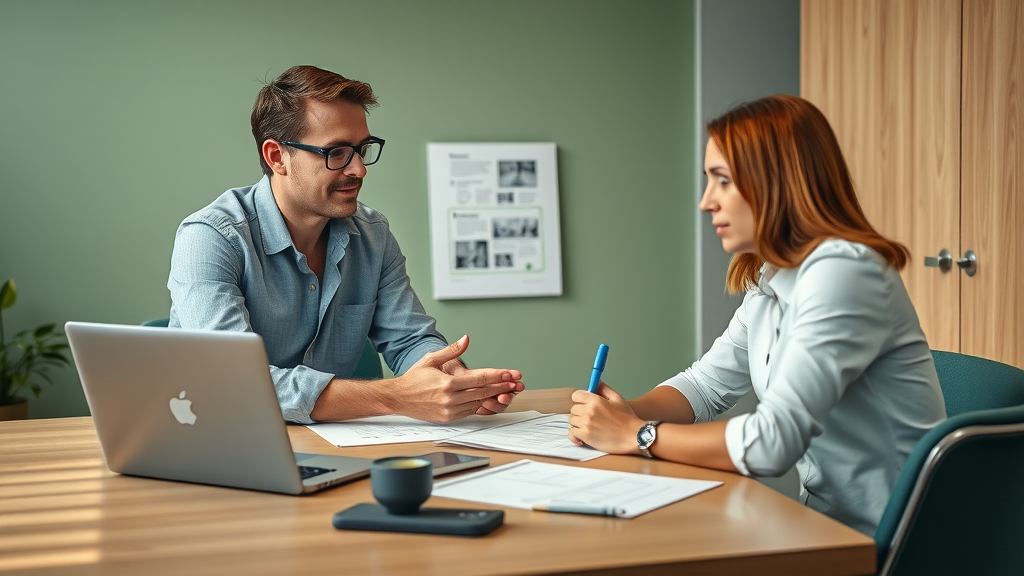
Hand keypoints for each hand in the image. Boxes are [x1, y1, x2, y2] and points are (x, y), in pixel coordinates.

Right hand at [393, 335, 522, 421]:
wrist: (398, 398)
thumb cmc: (414, 378)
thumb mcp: (432, 359)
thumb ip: (451, 350)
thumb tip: (466, 339)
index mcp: (447, 383)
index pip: (479, 379)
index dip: (497, 376)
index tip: (510, 374)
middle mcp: (450, 399)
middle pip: (483, 392)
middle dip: (501, 387)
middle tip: (516, 384)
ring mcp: (450, 410)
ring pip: (478, 403)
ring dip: (494, 397)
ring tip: (508, 392)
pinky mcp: (449, 418)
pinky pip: (470, 411)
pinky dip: (481, 405)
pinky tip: (490, 399)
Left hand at [567, 382, 643, 453]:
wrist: (633, 437)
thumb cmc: (627, 419)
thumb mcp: (618, 399)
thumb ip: (605, 389)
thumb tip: (597, 382)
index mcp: (596, 401)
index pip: (576, 395)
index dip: (580, 399)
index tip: (583, 404)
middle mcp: (589, 411)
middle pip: (573, 409)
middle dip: (580, 412)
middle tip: (590, 417)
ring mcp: (586, 424)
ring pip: (572, 421)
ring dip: (578, 423)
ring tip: (589, 426)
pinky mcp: (585, 436)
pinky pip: (572, 433)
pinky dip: (576, 435)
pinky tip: (583, 435)